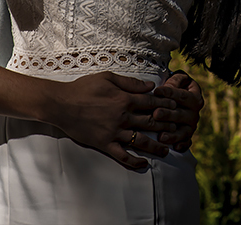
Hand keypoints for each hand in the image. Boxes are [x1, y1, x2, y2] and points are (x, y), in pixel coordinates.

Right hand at [38, 72, 178, 169]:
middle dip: (166, 125)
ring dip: (156, 146)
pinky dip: (134, 161)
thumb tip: (150, 86)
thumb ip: (130, 82)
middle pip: (150, 122)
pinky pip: (122, 156)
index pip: (151, 103)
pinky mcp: (105, 144)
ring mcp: (114, 132)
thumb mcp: (107, 77)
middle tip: (178, 129)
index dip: (165, 105)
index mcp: (125, 99)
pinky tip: (144, 164)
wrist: (61, 104)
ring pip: (141, 141)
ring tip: (168, 149)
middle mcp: (123, 117)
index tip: (176, 107)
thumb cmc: (83, 88)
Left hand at [153, 70, 203, 150]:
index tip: (157, 91)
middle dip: (168, 115)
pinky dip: (182, 145)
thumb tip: (167, 85)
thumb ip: (175, 80)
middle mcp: (195, 113)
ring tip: (161, 136)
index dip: (170, 93)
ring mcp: (192, 126)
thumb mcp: (178, 80)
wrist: (182, 100)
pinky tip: (175, 148)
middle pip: (181, 114)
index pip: (182, 95)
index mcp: (195, 97)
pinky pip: (186, 142)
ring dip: (173, 135)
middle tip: (155, 114)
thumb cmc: (177, 87)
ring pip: (184, 131)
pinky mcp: (188, 136)